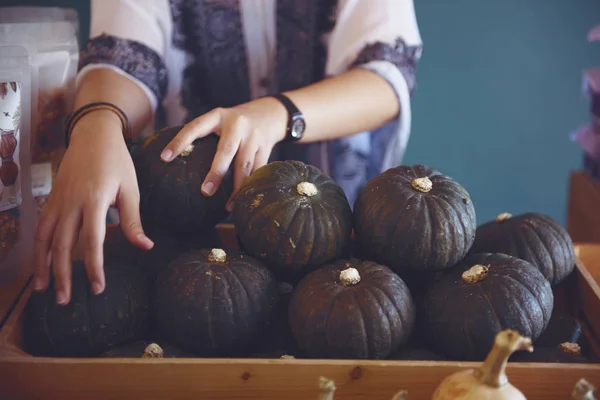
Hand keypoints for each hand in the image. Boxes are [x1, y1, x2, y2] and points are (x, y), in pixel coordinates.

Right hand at [33, 110, 153, 304]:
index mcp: (94, 200)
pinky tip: (40, 264)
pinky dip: (39, 248)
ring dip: (43, 266)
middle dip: (63, 276)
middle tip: (65, 300)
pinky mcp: (51, 198)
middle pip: (63, 246)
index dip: (94, 266)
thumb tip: (146, 247)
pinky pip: (41, 227)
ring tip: (43, 290)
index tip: (98, 287)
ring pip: (45, 239)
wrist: (93, 134)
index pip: (92, 241)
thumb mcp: (131, 188)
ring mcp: (58, 200)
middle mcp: (71, 202)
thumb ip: (133, 220)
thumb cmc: (117, 161)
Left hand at [160, 97, 286, 210]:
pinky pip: (258, 170)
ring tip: (228, 207)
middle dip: (216, 173)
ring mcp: (253, 136)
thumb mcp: (220, 120)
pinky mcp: (266, 148)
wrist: (271, 112)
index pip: (195, 127)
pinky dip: (250, 186)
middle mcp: (237, 125)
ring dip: (236, 188)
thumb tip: (175, 161)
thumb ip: (205, 135)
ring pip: (245, 165)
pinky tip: (242, 200)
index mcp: (218, 116)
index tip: (164, 158)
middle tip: (205, 192)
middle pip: (226, 151)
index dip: (179, 142)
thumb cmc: (235, 123)